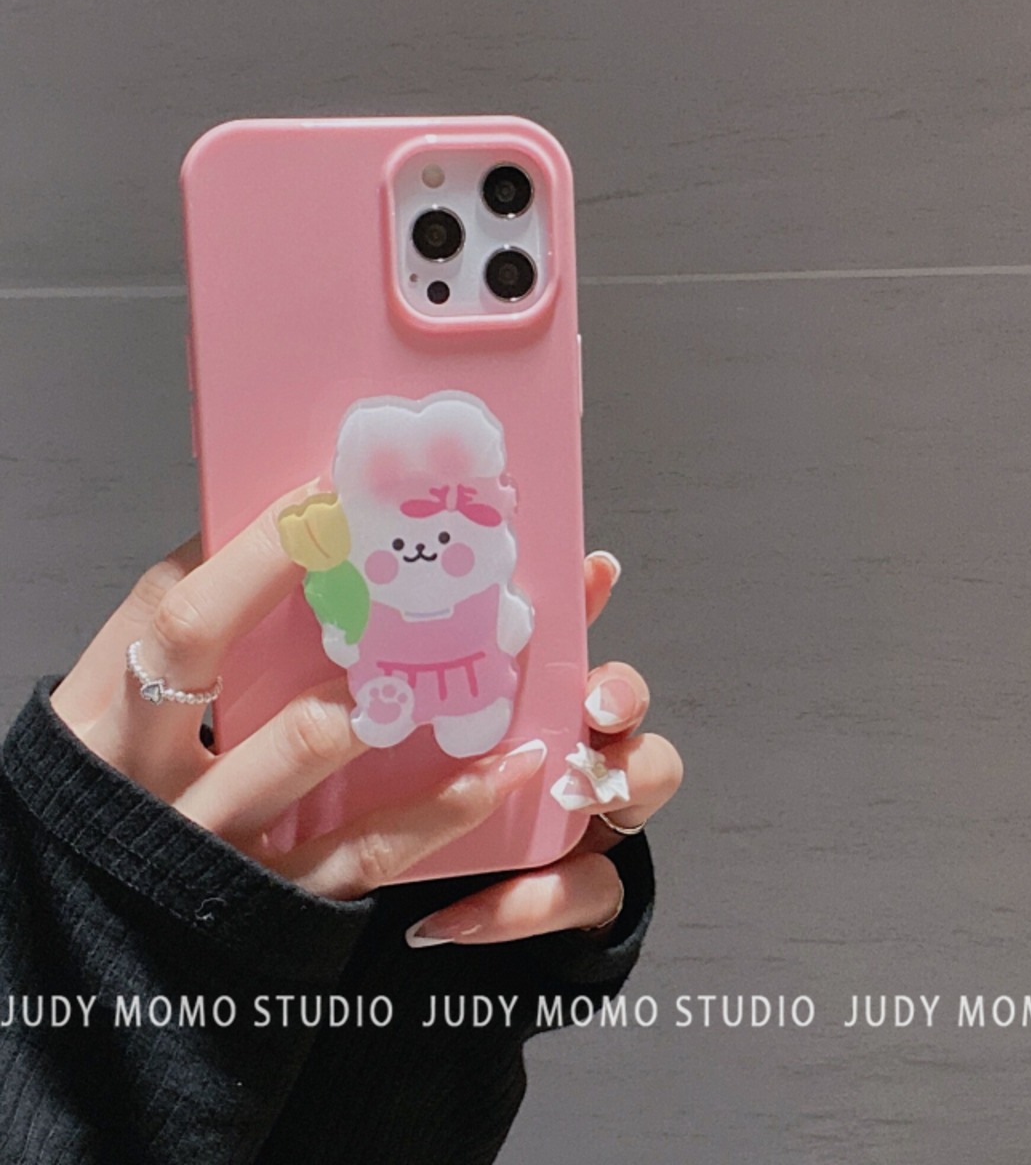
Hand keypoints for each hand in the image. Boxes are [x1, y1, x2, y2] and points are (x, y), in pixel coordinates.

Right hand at [48, 482, 680, 924]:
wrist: (99, 958)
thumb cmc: (123, 808)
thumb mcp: (119, 723)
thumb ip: (181, 638)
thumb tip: (265, 533)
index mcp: (103, 718)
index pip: (173, 609)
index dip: (250, 547)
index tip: (333, 491)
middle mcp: (149, 776)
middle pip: (218, 652)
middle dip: (304, 583)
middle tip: (403, 542)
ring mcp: (215, 843)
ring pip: (301, 743)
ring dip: (386, 684)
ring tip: (475, 642)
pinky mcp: (283, 903)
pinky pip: (371, 848)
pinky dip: (447, 804)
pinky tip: (510, 763)